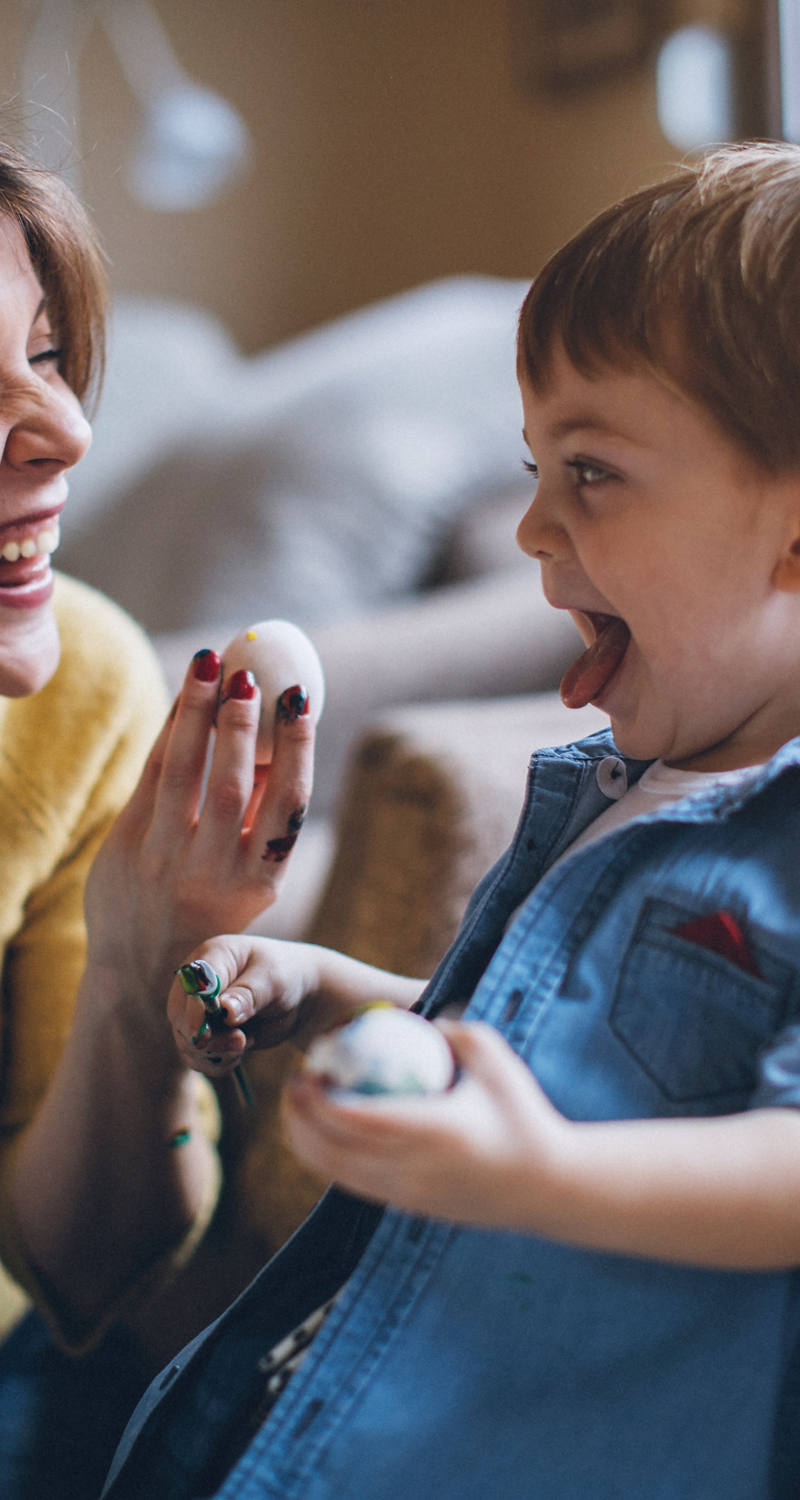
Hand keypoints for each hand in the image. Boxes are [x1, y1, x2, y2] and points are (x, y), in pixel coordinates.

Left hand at [84, 652, 314, 1026]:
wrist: (144, 970)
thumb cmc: (211, 907)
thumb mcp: (251, 877)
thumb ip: (262, 813)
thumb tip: (280, 731)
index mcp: (261, 881)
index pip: (287, 805)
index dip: (297, 748)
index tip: (301, 699)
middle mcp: (212, 874)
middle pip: (230, 787)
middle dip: (240, 725)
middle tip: (248, 675)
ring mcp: (162, 862)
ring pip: (180, 774)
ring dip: (196, 712)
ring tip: (211, 663)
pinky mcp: (122, 849)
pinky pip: (148, 777)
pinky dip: (168, 732)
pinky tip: (184, 698)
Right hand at [168, 933, 387, 1076]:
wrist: (301, 994)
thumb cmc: (290, 975)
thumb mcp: (275, 980)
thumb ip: (249, 994)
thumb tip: (223, 1010)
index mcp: (211, 957)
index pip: (188, 983)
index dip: (196, 1009)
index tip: (218, 1029)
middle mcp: (198, 982)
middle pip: (179, 1015)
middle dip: (203, 1036)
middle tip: (236, 1045)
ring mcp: (198, 1009)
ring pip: (186, 1040)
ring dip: (210, 1053)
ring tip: (241, 1049)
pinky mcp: (206, 1032)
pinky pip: (199, 1055)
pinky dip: (215, 1062)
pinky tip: (237, 1057)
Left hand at [282, 1020, 571, 1229]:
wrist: (549, 1186)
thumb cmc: (524, 1114)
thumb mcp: (496, 1058)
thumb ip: (454, 1031)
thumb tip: (415, 1017)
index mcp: (434, 1131)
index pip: (356, 1121)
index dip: (318, 1100)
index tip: (307, 1069)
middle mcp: (414, 1169)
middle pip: (334, 1151)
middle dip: (301, 1119)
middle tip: (295, 1084)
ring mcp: (408, 1195)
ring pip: (337, 1174)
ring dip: (308, 1142)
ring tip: (302, 1107)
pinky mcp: (409, 1209)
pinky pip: (354, 1184)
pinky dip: (330, 1160)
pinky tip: (328, 1132)